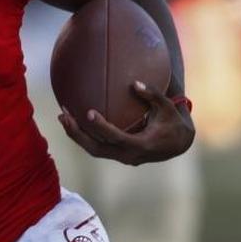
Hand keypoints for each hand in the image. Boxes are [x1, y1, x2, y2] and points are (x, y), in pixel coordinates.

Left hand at [58, 81, 194, 165]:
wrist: (178, 144)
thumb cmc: (172, 121)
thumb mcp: (167, 106)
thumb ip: (152, 94)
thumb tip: (134, 83)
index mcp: (142, 145)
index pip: (117, 138)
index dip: (102, 127)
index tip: (88, 112)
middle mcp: (129, 156)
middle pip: (97, 149)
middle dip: (78, 134)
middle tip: (64, 115)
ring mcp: (122, 158)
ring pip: (93, 150)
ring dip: (76, 135)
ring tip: (62, 117)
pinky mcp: (117, 156)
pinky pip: (96, 148)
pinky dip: (83, 137)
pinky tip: (72, 121)